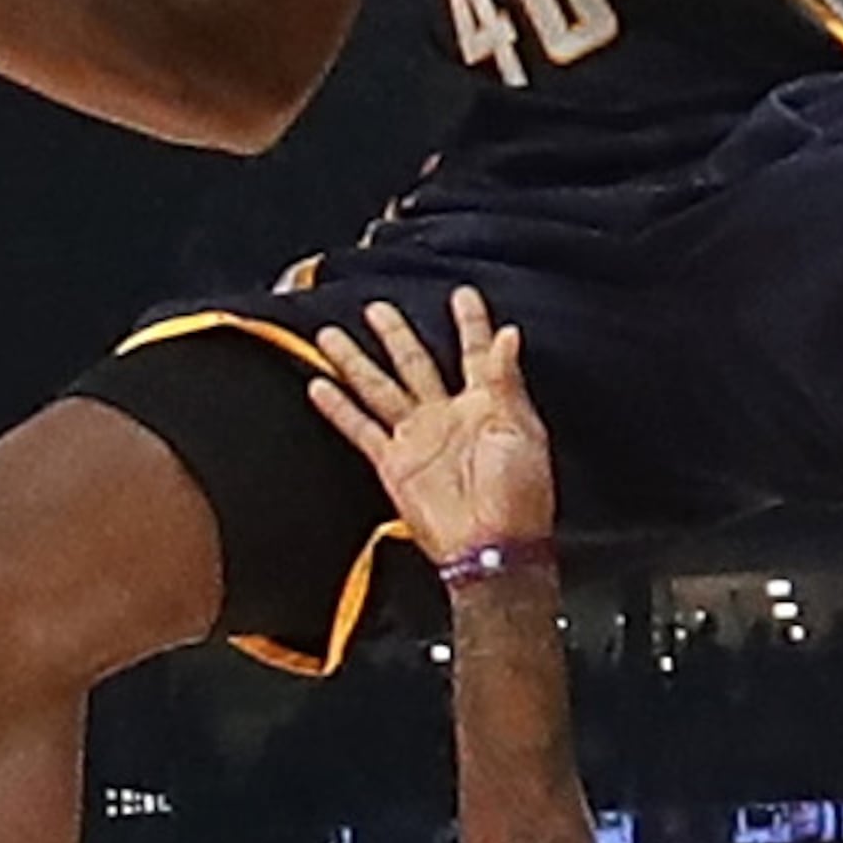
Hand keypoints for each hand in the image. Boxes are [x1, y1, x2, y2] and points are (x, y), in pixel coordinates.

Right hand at [302, 291, 559, 564]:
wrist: (493, 548)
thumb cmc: (520, 497)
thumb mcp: (522, 430)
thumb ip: (507, 380)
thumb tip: (508, 334)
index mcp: (486, 406)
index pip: (475, 352)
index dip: (470, 323)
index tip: (462, 295)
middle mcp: (446, 417)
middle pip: (415, 363)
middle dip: (397, 334)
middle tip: (379, 307)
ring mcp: (417, 439)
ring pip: (379, 387)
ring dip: (356, 361)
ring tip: (332, 334)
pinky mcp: (394, 465)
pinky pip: (361, 429)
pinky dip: (338, 409)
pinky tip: (319, 386)